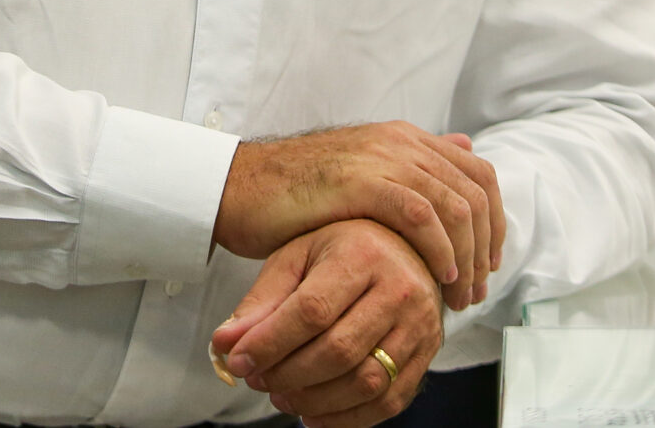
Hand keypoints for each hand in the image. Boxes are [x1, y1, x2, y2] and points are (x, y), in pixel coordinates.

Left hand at [209, 219, 445, 426]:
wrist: (404, 245)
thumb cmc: (341, 249)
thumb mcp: (297, 257)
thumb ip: (262, 301)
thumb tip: (225, 343)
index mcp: (362, 254)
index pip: (312, 311)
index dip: (270, 343)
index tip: (237, 360)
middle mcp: (400, 288)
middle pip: (339, 350)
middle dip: (289, 374)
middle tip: (256, 380)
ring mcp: (420, 324)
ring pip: (366, 381)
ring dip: (315, 400)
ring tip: (281, 396)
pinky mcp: (429, 353)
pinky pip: (390, 401)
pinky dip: (348, 419)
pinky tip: (314, 413)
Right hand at [213, 124, 504, 311]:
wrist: (241, 187)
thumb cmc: (296, 193)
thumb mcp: (362, 172)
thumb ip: (412, 164)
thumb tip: (461, 144)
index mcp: (405, 138)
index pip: (478, 173)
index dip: (494, 221)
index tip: (487, 264)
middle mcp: (401, 142)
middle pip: (475, 191)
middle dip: (485, 246)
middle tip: (475, 290)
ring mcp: (382, 158)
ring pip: (455, 205)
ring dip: (466, 257)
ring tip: (457, 295)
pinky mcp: (362, 181)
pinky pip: (422, 214)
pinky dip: (439, 248)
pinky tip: (436, 277)